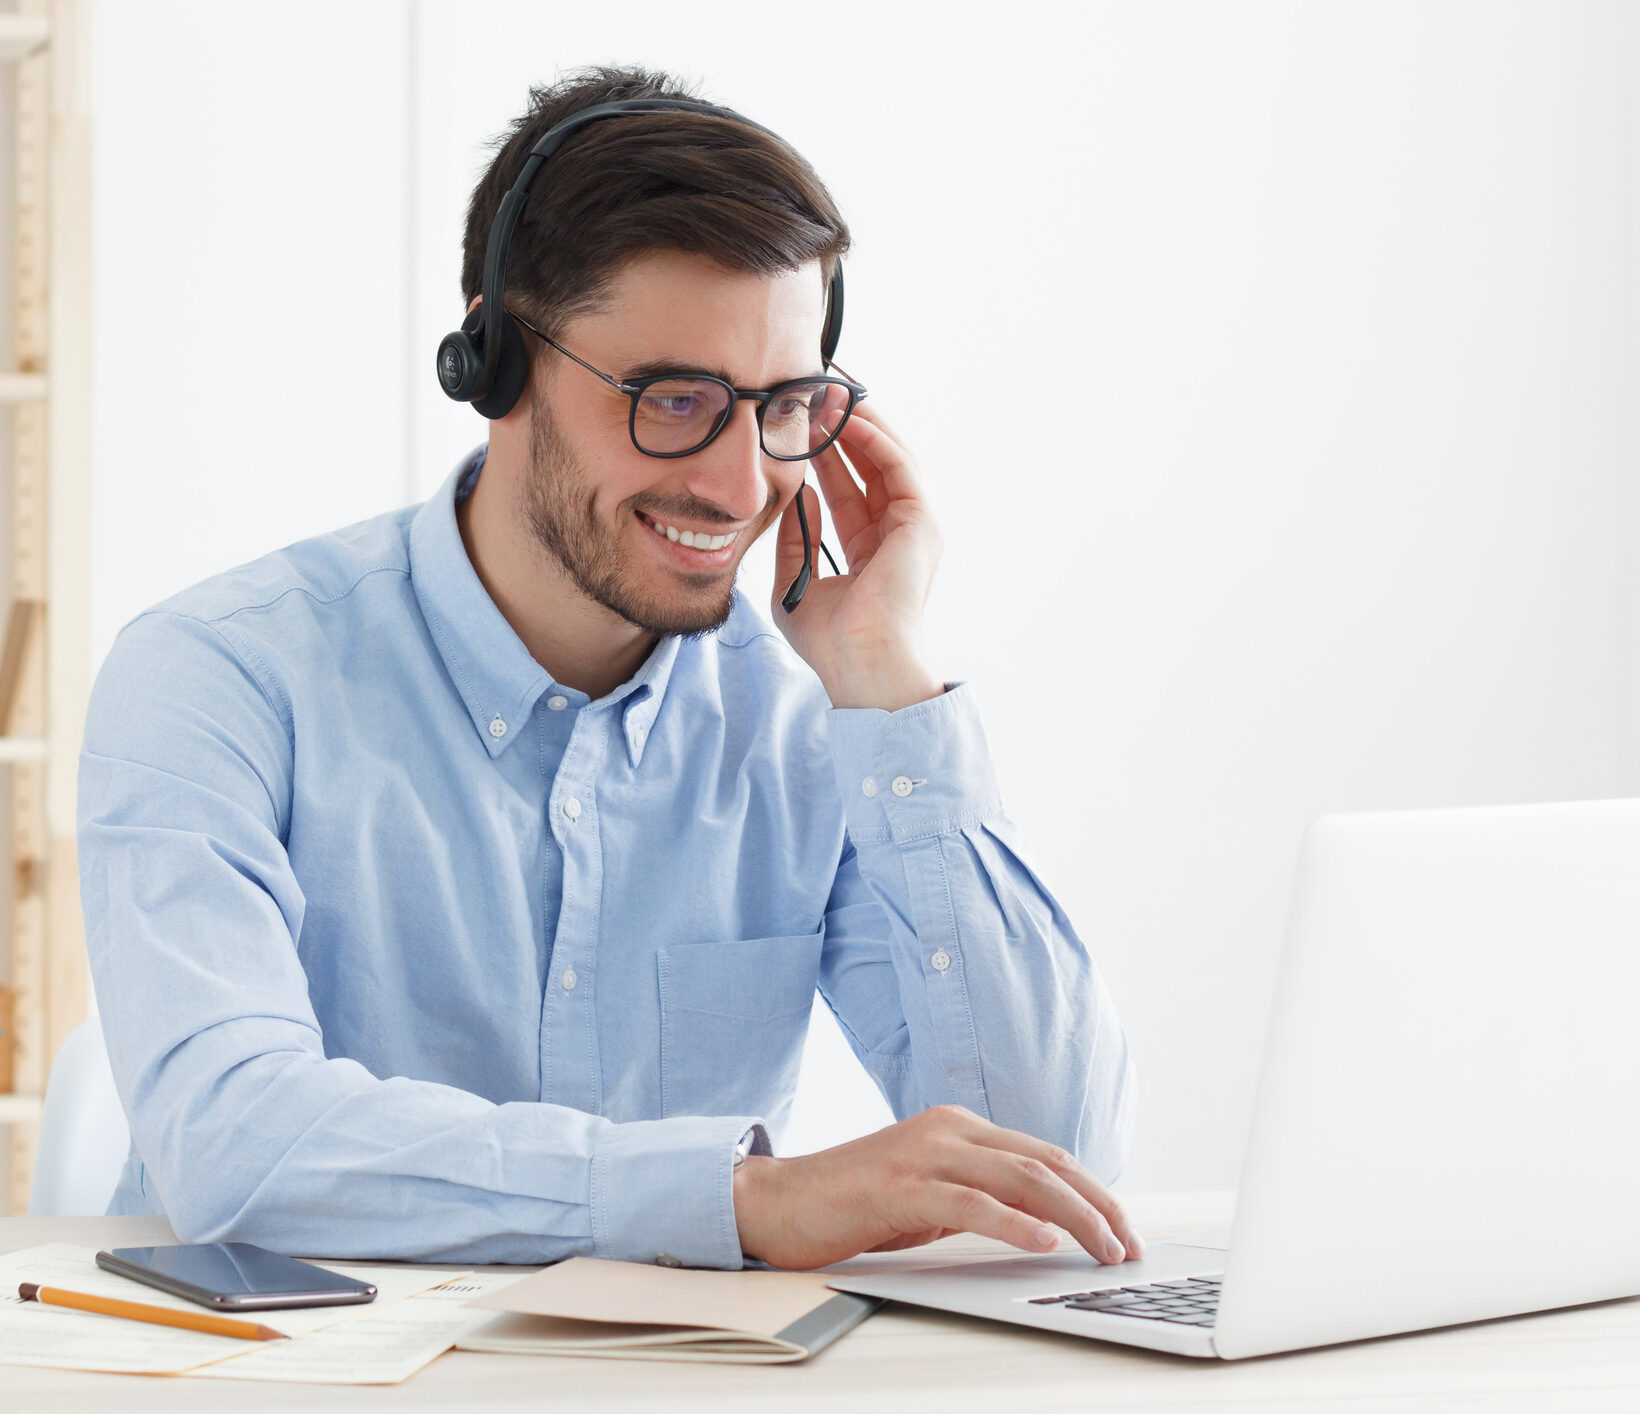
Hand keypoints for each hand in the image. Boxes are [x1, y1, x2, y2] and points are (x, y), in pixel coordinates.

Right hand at [732, 1104, 1144, 1269]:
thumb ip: (980, 1199)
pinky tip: (1042, 1242)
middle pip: (1046, 1162)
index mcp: (959, 1127)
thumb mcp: (931, 1199)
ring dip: (1074, 1217)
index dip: (1093, 1192)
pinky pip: (970, 1201)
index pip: (1046, 1155)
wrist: (778, 1201)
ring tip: (1103, 1249)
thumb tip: (1044, 1227)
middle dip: (1098, 1206)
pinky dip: (1014, 1222)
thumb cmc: (853, 1203)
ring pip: (1021, 1177)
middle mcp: (948, 1129)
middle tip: (1127, 1246)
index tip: (1123, 1229)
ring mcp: (924, 1152)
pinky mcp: (900, 1184)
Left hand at [770, 400, 945, 711]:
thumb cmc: (832, 642)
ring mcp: (913, 526)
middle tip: (812, 395)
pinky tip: (844, 417)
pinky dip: (872, 437)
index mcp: (872, 551)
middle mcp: (897, 534)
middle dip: (842, 430)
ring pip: (887, 458)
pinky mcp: (921, 520)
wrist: (860, 664)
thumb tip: (798, 498)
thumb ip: (795, 543)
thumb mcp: (795, 586)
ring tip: (827, 393)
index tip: (799, 427)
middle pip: (869, 467)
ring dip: (857, 423)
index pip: (848, 490)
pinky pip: (897, 464)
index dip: (825, 456)